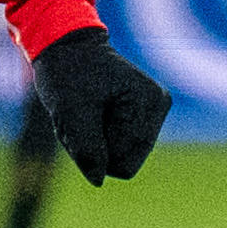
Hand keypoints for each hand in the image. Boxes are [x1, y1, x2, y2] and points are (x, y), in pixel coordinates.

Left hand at [29, 25, 171, 183]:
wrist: (67, 48)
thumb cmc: (67, 74)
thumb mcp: (70, 112)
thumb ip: (86, 148)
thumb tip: (99, 179)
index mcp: (148, 102)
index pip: (122, 162)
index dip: (93, 152)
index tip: (79, 119)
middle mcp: (159, 105)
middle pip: (125, 161)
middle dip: (95, 147)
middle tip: (79, 117)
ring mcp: (154, 109)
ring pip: (122, 156)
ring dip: (95, 141)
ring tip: (85, 113)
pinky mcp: (145, 113)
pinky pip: (121, 146)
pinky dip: (99, 136)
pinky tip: (93, 113)